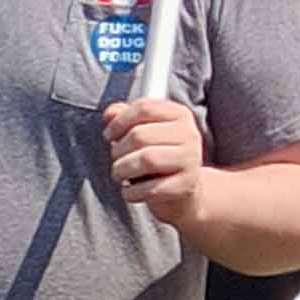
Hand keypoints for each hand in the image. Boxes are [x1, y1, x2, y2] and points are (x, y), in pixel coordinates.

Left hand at [102, 96, 208, 224]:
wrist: (184, 189)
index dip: (119, 121)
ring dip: (122, 170)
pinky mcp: (186, 185)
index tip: (108, 135)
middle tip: (115, 160)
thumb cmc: (157, 156)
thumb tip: (110, 114)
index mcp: (179, 114)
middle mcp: (189, 134)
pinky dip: (132, 192)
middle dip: (118, 150)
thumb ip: (125, 118)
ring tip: (119, 174)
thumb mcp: (143, 132)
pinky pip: (151, 188)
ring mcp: (190, 160)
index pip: (144, 108)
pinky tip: (129, 191)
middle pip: (140, 135)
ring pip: (146, 159)